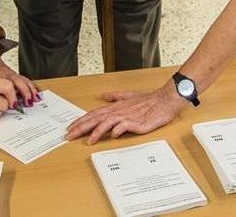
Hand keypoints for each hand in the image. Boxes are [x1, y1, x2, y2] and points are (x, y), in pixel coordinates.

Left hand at [0, 41, 39, 107]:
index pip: (3, 85)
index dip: (9, 95)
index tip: (10, 104)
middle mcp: (4, 73)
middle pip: (16, 83)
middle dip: (22, 94)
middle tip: (25, 104)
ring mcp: (10, 73)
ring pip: (22, 82)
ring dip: (29, 91)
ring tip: (33, 101)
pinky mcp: (13, 74)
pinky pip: (24, 80)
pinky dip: (31, 87)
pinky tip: (35, 95)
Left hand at [65, 84, 187, 143]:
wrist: (165, 100)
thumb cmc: (148, 100)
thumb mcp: (129, 96)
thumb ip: (115, 97)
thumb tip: (103, 96)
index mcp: (116, 107)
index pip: (94, 114)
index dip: (81, 121)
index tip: (71, 128)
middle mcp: (119, 111)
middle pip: (96, 119)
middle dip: (82, 127)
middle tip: (70, 135)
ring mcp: (127, 117)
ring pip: (107, 123)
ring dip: (97, 131)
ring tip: (88, 140)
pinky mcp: (137, 122)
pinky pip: (125, 126)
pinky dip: (117, 130)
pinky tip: (112, 135)